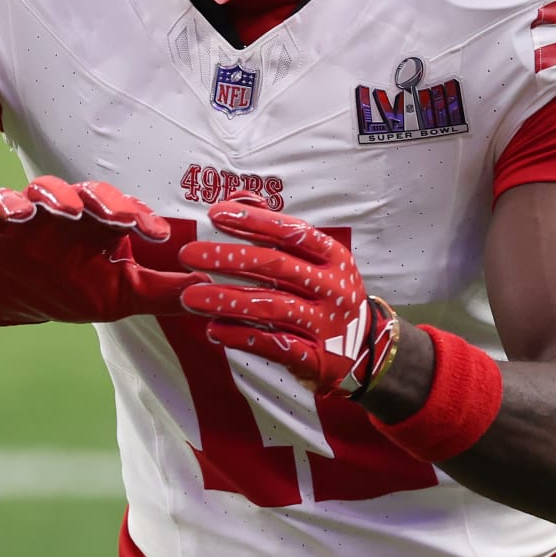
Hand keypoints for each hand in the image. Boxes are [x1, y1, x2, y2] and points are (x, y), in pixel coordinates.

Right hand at [0, 177, 204, 325]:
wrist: (7, 295)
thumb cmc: (68, 288)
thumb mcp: (119, 296)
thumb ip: (162, 293)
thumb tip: (210, 294)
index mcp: (102, 228)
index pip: (127, 213)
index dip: (143, 218)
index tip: (158, 233)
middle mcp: (73, 212)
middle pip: (93, 194)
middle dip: (108, 201)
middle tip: (119, 218)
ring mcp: (36, 213)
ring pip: (50, 190)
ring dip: (60, 196)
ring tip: (68, 210)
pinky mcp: (0, 217)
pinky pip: (3, 203)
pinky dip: (10, 204)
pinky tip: (20, 213)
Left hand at [179, 196, 394, 395]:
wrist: (366, 352)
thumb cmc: (328, 296)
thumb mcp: (318, 262)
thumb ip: (279, 232)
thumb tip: (239, 198)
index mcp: (334, 258)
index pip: (291, 232)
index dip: (253, 221)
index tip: (215, 213)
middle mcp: (333, 288)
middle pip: (275, 266)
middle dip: (228, 258)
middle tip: (189, 254)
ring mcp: (326, 324)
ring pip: (270, 307)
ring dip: (226, 300)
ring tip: (190, 297)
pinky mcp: (315, 358)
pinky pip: (272, 344)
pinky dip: (240, 336)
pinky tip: (213, 329)